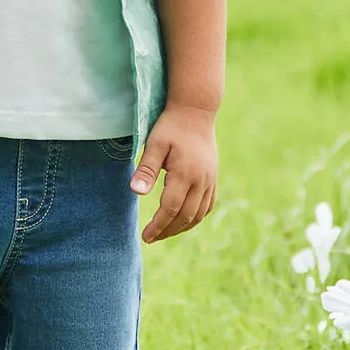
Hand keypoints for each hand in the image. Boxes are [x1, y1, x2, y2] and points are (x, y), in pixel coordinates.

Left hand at [130, 103, 217, 242]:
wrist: (196, 111)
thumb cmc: (171, 126)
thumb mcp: (155, 143)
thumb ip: (146, 168)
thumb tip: (136, 192)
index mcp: (185, 174)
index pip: (170, 209)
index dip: (158, 226)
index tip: (146, 236)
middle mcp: (201, 181)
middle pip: (185, 216)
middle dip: (168, 231)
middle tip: (151, 238)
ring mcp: (210, 180)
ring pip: (198, 214)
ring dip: (182, 227)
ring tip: (164, 232)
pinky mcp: (213, 178)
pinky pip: (207, 206)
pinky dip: (196, 217)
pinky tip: (184, 220)